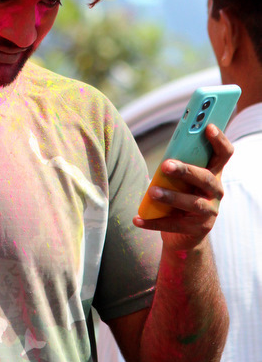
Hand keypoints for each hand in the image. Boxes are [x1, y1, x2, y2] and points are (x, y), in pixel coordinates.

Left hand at [133, 124, 232, 250]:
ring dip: (171, 196)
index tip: (208, 127)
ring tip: (152, 192)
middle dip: (185, 170)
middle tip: (165, 165)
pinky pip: (174, 225)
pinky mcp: (198, 229)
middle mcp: (216, 192)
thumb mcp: (181, 180)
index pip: (224, 154)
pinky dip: (153, 222)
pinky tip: (137, 219)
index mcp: (213, 174)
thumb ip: (178, 167)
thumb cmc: (180, 196)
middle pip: (205, 178)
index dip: (219, 140)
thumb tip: (164, 158)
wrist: (185, 234)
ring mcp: (209, 212)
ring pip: (192, 203)